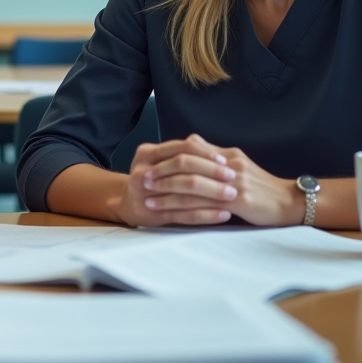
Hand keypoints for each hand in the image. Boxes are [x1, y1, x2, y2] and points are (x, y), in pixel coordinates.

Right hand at [116, 135, 236, 226]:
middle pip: (182, 167)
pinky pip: (185, 215)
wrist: (129, 204)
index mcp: (147, 153)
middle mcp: (143, 171)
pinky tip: (224, 214)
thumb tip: (219, 152)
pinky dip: (207, 214)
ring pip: (184, 192)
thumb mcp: (161, 161)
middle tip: (232, 176)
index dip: (204, 152)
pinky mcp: (154, 215)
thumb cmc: (153, 179)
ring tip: (233, 195)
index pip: (181, 147)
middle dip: (211, 171)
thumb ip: (184, 154)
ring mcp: (146, 194)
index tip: (225, 159)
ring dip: (212, 194)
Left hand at [119, 135, 300, 226]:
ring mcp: (232, 182)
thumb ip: (217, 158)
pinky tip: (169, 211)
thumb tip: (192, 144)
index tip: (151, 159)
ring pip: (192, 182)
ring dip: (166, 189)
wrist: (290, 203)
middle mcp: (228, 164)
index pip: (192, 146)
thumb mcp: (240, 167)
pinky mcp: (237, 201)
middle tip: (144, 177)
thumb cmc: (263, 188)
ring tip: (148, 194)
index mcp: (228, 155)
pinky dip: (182, 206)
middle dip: (162, 170)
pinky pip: (203, 202)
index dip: (169, 152)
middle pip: (187, 161)